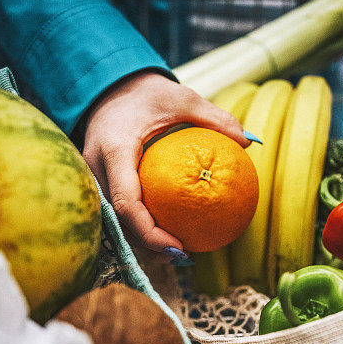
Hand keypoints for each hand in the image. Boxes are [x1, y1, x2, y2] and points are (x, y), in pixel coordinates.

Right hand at [81, 71, 249, 262]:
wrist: (107, 86)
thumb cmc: (145, 92)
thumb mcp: (181, 97)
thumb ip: (213, 118)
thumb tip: (247, 141)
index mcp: (114, 150)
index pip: (126, 203)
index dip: (148, 232)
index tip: (176, 245)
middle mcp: (97, 169)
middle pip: (119, 222)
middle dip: (148, 246)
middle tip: (183, 256)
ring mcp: (95, 177)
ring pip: (117, 222)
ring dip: (144, 242)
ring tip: (178, 253)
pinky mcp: (101, 182)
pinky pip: (120, 211)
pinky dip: (142, 226)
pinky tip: (169, 233)